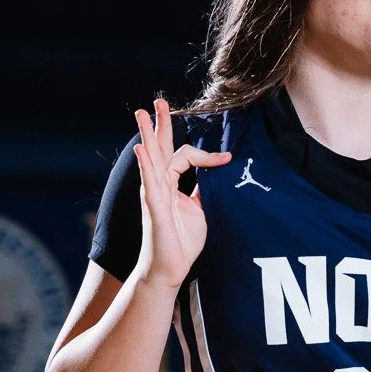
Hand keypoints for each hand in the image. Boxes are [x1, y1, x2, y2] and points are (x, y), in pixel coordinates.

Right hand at [133, 97, 231, 288]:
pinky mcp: (154, 210)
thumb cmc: (181, 242)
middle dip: (160, 124)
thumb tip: (216, 174)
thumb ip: (204, 191)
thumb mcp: (200, 211)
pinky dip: (146, 166)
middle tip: (159, 101)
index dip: (207, 154)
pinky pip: (150, 185)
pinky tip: (143, 151)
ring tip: (143, 114)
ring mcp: (154, 197)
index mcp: (171, 185)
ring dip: (147, 136)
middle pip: (159, 148)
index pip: (185, 157)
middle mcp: (159, 186)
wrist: (169, 270)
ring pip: (151, 160)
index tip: (227, 158)